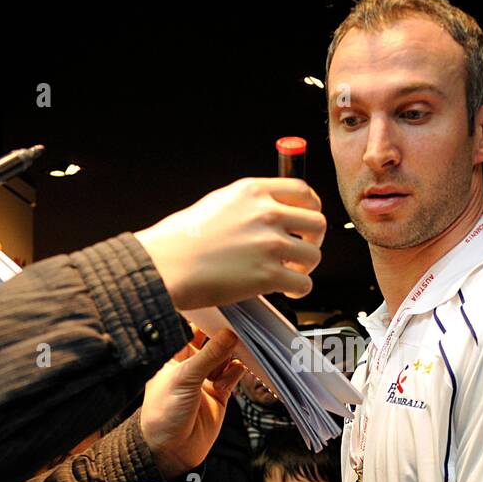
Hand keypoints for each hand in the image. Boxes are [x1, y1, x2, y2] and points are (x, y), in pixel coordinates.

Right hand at [134, 177, 325, 308]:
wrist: (165, 265)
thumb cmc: (181, 239)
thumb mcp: (218, 203)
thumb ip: (249, 204)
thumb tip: (271, 212)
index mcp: (253, 191)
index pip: (303, 191)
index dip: (311, 208)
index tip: (306, 222)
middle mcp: (266, 214)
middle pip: (317, 223)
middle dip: (313, 240)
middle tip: (299, 252)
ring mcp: (269, 245)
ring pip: (314, 255)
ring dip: (305, 267)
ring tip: (288, 273)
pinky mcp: (267, 275)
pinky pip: (304, 284)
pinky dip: (298, 290)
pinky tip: (284, 289)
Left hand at [141, 329, 244, 479]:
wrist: (171, 451)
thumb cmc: (163, 414)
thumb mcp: (184, 379)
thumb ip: (209, 356)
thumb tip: (229, 334)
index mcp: (173, 359)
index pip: (190, 334)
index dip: (204, 322)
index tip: (221, 309)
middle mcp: (190, 368)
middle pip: (211, 345)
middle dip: (223, 337)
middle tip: (238, 324)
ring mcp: (205, 382)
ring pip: (224, 360)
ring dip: (233, 353)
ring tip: (243, 344)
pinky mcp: (219, 395)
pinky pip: (232, 377)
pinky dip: (237, 371)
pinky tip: (239, 366)